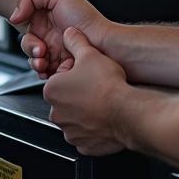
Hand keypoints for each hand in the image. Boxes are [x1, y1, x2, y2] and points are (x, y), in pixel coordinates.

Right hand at [9, 0, 108, 77]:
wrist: (103, 45)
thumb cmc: (86, 19)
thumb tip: (15, 15)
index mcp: (47, 14)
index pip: (25, 20)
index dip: (23, 26)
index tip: (29, 30)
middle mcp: (49, 31)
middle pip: (27, 41)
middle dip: (30, 47)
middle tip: (41, 50)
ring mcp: (53, 49)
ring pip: (32, 58)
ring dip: (35, 61)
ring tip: (45, 62)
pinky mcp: (58, 65)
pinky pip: (42, 71)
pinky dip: (41, 72)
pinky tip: (48, 70)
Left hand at [44, 27, 127, 154]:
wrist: (127, 112)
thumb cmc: (107, 86)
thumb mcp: (89, 53)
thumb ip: (75, 41)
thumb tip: (69, 33)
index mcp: (52, 90)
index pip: (59, 77)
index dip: (75, 71)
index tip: (88, 71)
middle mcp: (57, 113)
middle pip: (66, 98)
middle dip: (79, 91)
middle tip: (96, 85)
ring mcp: (70, 131)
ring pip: (75, 117)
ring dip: (85, 110)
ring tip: (102, 100)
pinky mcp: (84, 145)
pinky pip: (86, 134)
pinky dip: (94, 127)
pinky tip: (104, 117)